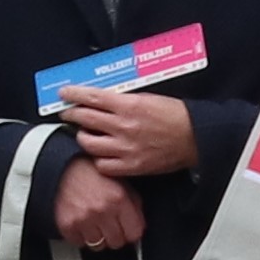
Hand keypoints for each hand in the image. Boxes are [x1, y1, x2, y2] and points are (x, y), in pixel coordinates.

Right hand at [50, 155, 147, 251]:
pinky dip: (80, 236)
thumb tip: (139, 226)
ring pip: (98, 246)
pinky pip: (78, 243)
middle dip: (114, 235)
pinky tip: (81, 222)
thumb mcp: (122, 183)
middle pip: (117, 243)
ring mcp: (84, 219)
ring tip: (93, 221)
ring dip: (97, 237)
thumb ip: (134, 206)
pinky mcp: (67, 224)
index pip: (134, 234)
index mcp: (119, 199)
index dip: (130, 232)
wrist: (65, 166)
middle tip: (108, 223)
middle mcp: (102, 210)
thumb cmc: (93, 172)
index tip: (126, 229)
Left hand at [57, 87, 197, 178]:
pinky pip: (103, 165)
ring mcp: (126, 148)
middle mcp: (124, 126)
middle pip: (84, 119)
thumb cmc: (176, 116)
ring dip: (83, 137)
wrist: (195, 137)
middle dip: (72, 114)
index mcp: (129, 105)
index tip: (64, 93)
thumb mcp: (148, 98)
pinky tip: (101, 153)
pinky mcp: (131, 166)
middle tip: (68, 112)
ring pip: (88, 143)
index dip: (74, 94)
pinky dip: (98, 159)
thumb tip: (101, 99)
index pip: (92, 97)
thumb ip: (123, 100)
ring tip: (85, 133)